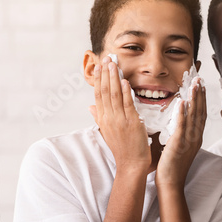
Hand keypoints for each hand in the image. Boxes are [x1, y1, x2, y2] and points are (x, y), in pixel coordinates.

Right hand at [89, 56, 151, 175]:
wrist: (131, 164)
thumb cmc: (122, 148)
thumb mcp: (107, 131)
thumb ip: (99, 117)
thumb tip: (90, 106)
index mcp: (103, 119)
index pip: (98, 94)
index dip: (99, 79)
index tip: (99, 66)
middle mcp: (109, 118)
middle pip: (105, 92)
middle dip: (105, 74)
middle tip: (107, 58)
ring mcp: (119, 120)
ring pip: (114, 95)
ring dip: (114, 78)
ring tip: (113, 64)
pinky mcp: (131, 123)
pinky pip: (127, 104)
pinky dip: (126, 92)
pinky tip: (125, 81)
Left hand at [155, 78, 205, 188]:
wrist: (171, 183)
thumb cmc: (172, 166)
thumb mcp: (177, 145)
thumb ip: (178, 132)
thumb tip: (175, 121)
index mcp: (195, 137)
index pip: (200, 114)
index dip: (201, 99)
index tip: (200, 85)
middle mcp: (195, 137)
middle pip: (200, 111)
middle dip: (200, 94)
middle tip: (200, 79)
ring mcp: (189, 140)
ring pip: (194, 116)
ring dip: (195, 99)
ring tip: (195, 85)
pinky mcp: (179, 144)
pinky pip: (182, 126)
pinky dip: (183, 113)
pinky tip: (183, 102)